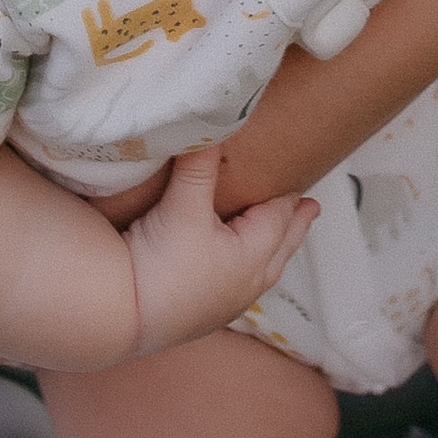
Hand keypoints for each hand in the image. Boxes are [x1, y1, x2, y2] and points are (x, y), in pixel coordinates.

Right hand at [123, 147, 319, 353]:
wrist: (126, 315)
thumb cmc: (161, 262)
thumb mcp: (183, 205)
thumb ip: (200, 163)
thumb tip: (214, 119)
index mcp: (253, 255)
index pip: (279, 219)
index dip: (290, 202)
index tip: (305, 191)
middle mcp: (246, 284)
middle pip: (280, 248)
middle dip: (294, 227)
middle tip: (311, 210)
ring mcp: (225, 305)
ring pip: (261, 272)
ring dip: (273, 251)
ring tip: (280, 240)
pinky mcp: (203, 318)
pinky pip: (239, 289)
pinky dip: (248, 271)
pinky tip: (236, 271)